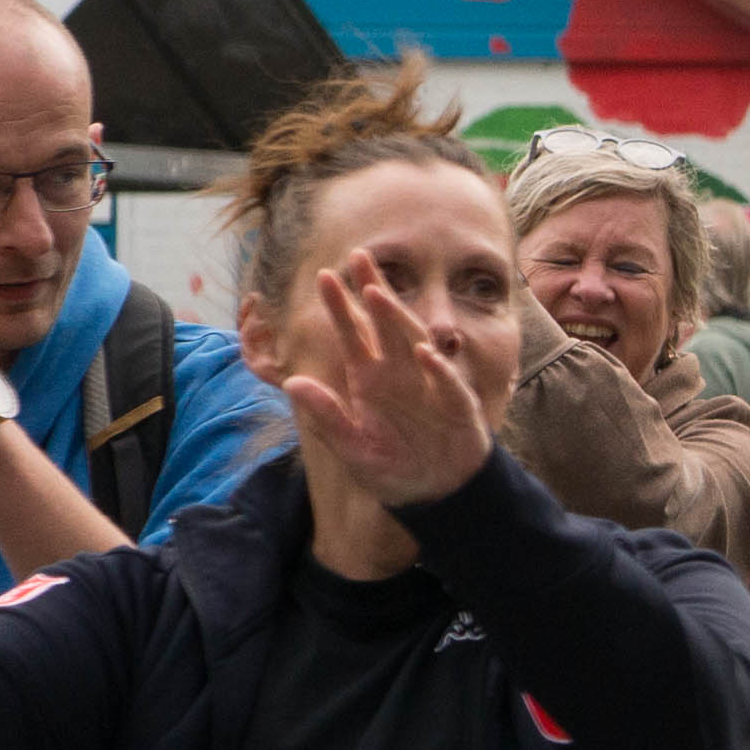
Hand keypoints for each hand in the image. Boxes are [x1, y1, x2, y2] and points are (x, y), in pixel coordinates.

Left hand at [276, 251, 499, 511]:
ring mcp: (428, 385)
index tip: (324, 276)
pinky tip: (423, 354)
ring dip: (397, 318)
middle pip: (385, 323)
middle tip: (358, 256)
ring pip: (414, 341)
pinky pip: (446, 383)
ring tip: (377, 293)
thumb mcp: (350, 447)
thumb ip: (324, 416)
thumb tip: (293, 382)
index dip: (340, 306)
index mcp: (370, 379)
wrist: (435, 493)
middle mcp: (399, 373)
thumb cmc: (392, 468)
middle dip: (372, 290)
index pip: (353, 334)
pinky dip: (437, 369)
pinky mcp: (456, 406)